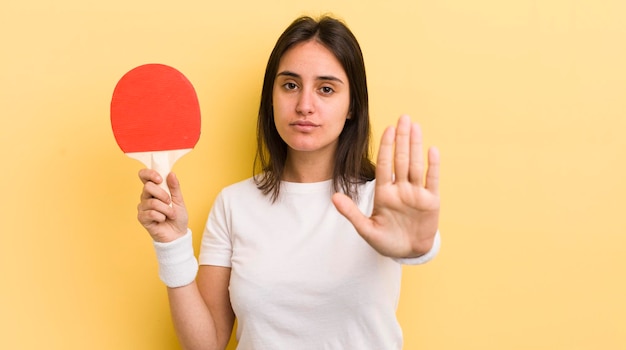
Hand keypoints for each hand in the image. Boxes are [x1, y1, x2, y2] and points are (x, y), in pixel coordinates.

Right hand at [136, 169, 188, 242]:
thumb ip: (175, 187)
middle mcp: (146, 197)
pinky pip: (151, 213)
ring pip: (152, 202)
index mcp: (154, 189)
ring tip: (170, 215)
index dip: (150, 174)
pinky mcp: (142, 218)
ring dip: (166, 209)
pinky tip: (163, 220)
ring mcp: (142, 207)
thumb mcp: (179, 200)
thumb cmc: (177, 217)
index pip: (144, 176)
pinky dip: (161, 217)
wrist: (177, 234)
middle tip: (170, 202)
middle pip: (148, 187)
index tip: (160, 179)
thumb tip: (171, 173)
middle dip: (163, 195)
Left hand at [332, 115, 439, 257]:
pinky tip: (431, 149)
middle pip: (401, 159)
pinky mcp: (431, 201)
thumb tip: (333, 198)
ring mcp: (416, 194)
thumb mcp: (366, 229)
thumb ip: (351, 213)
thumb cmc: (386, 241)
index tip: (387, 129)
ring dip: (416, 146)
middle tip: (403, 117)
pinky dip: (432, 166)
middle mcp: (401, 189)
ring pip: (416, 165)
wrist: (408, 253)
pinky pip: (432, 180)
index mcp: (384, 193)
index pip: (385, 165)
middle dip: (402, 139)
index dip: (386, 147)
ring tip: (415, 126)